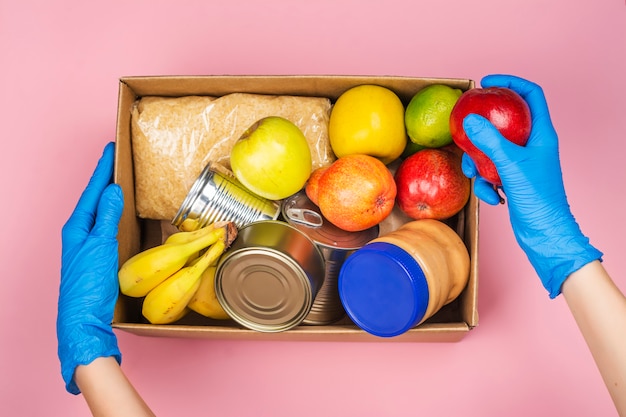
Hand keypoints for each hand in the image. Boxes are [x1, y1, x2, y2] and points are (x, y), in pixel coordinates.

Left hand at [57, 142, 123, 393]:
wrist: (83, 319)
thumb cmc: (89, 284)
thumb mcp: (100, 246)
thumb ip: (107, 216)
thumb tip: (113, 190)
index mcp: (77, 226)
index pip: (92, 190)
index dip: (102, 170)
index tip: (111, 149)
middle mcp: (79, 233)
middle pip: (94, 199)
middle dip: (105, 179)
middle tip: (117, 160)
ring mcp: (86, 246)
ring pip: (99, 213)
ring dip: (110, 196)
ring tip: (121, 181)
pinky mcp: (96, 257)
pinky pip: (105, 227)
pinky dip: (114, 215)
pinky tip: (122, 216)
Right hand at [461, 74, 601, 297]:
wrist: (545, 234)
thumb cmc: (537, 198)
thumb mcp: (510, 165)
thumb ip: (489, 141)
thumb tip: (470, 119)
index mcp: (541, 134)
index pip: (530, 95)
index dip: (510, 83)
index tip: (486, 83)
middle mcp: (532, 145)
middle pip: (504, 123)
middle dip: (482, 132)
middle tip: (466, 133)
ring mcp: (522, 163)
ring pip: (492, 150)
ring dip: (479, 163)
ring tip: (476, 176)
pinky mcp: (513, 181)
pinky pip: (492, 172)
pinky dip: (487, 184)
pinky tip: (493, 197)